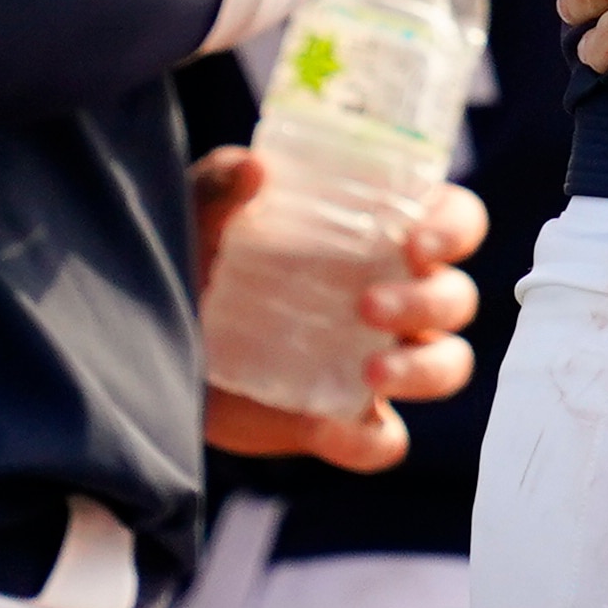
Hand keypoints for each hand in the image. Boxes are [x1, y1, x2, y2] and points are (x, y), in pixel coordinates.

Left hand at [193, 152, 485, 470]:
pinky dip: (368, 439)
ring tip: (371, 372)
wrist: (151, 342)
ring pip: (446, 365)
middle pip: (455, 298)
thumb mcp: (199, 213)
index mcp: (379, 233)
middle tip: (368, 305)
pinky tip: (326, 427)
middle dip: (428, 302)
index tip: (417, 242)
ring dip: (423, 369)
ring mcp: (375, 359)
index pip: (456, 220)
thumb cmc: (196, 257)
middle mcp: (394, 293)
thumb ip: (220, 184)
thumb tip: (254, 168)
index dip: (455, 229)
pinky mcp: (342, 417)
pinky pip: (383, 439)